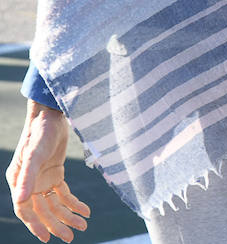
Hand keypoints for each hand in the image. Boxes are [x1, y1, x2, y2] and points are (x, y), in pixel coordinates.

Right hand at [8, 102, 89, 242]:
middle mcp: (29, 184)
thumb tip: (20, 201)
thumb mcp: (34, 155)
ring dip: (68, 215)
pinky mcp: (54, 174)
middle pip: (43, 211)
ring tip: (83, 225)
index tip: (47, 238)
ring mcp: (42, 180)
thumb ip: (26, 178)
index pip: (25, 211)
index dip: (36, 225)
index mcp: (19, 182)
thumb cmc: (39, 134)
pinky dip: (74, 203)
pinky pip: (63, 194)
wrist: (51, 116)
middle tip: (71, 237)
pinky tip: (85, 210)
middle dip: (56, 224)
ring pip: (54, 204)